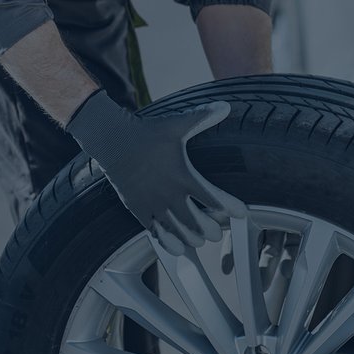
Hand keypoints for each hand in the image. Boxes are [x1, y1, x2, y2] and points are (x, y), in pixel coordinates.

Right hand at [65, 90, 247, 254]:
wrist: (112, 141)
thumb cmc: (146, 133)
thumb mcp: (177, 124)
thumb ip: (203, 117)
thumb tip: (227, 106)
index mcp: (184, 176)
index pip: (214, 198)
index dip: (230, 208)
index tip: (242, 214)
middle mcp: (170, 194)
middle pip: (196, 222)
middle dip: (209, 230)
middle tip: (216, 233)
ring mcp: (153, 204)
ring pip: (176, 231)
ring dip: (189, 239)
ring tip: (197, 242)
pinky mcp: (138, 208)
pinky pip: (154, 231)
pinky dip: (166, 241)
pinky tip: (174, 247)